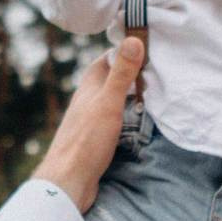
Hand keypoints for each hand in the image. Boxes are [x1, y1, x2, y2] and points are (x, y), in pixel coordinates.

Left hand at [35, 37, 144, 210]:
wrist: (68, 181)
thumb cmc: (86, 140)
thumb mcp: (108, 103)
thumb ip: (122, 74)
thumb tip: (134, 39)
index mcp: (88, 89)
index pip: (104, 61)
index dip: (121, 51)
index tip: (142, 45)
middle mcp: (86, 103)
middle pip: (107, 81)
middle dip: (128, 74)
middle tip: (153, 71)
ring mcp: (88, 122)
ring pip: (109, 101)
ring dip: (128, 96)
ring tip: (151, 95)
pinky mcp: (92, 141)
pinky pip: (112, 121)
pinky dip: (125, 117)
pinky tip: (136, 124)